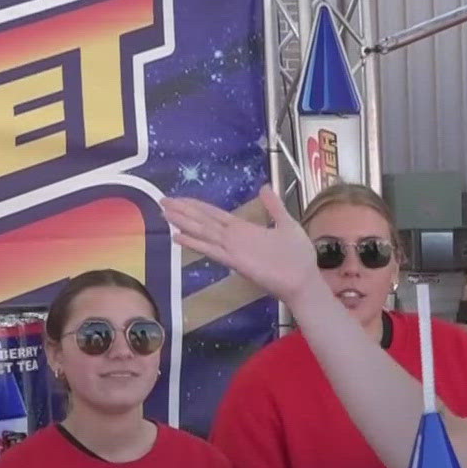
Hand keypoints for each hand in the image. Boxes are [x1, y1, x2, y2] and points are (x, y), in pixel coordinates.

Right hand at [162, 185, 321, 305]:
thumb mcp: (286, 223)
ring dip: (184, 222)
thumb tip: (264, 187)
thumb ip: (273, 206)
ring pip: (203, 232)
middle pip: (204, 221)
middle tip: (162, 201)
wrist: (304, 280)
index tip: (179, 198)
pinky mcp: (236, 262)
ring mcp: (233, 250)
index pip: (214, 214)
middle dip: (184, 211)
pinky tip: (178, 237)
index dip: (197, 206)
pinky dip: (195, 244)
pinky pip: (212, 250)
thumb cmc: (297, 255)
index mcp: (243, 229)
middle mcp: (234, 238)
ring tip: (165, 214)